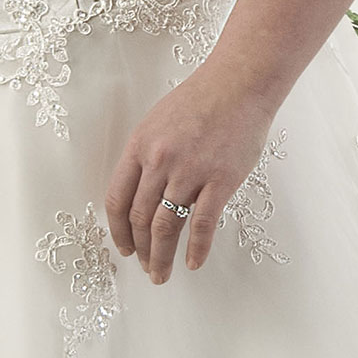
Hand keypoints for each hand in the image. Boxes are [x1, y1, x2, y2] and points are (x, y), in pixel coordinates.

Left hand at [105, 69, 277, 284]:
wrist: (240, 83)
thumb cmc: (202, 99)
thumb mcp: (158, 122)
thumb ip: (147, 156)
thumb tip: (142, 193)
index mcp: (139, 147)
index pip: (117, 200)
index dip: (118, 230)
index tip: (124, 247)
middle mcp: (159, 162)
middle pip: (140, 218)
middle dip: (140, 250)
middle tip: (145, 267)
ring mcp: (189, 172)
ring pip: (166, 227)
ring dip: (161, 256)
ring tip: (161, 274)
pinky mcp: (220, 180)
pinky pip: (202, 224)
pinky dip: (196, 248)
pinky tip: (193, 263)